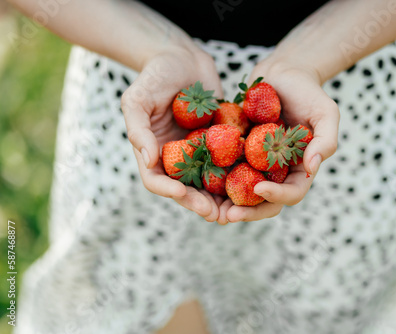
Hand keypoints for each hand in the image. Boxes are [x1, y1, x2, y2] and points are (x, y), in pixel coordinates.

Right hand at [121, 45, 223, 221]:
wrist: (183, 57)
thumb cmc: (155, 75)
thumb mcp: (137, 99)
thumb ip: (138, 130)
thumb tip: (148, 161)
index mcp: (154, 151)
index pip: (157, 179)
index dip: (168, 190)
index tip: (181, 192)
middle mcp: (177, 157)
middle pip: (186, 189)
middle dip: (199, 203)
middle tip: (215, 214)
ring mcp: (199, 151)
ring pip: (210, 182)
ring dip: (221, 199)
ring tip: (235, 210)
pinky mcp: (220, 142)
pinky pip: (229, 161)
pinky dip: (238, 175)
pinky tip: (252, 183)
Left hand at [217, 59, 339, 223]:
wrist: (282, 74)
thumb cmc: (308, 91)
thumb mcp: (326, 113)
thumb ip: (326, 141)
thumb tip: (312, 168)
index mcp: (300, 169)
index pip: (292, 193)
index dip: (277, 196)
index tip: (259, 188)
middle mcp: (277, 171)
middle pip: (264, 201)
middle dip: (247, 212)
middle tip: (228, 216)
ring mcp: (256, 163)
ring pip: (242, 192)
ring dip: (226, 204)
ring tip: (208, 209)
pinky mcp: (237, 152)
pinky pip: (225, 169)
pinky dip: (213, 179)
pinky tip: (196, 182)